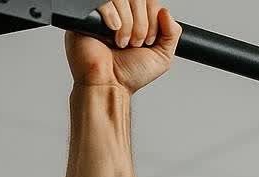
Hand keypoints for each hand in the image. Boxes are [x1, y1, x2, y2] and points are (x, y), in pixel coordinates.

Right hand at [64, 1, 181, 92]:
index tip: (149, 40)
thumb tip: (165, 12)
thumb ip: (171, 33)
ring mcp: (104, 15)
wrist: (109, 85)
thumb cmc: (129, 74)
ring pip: (122, 0)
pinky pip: (103, 2)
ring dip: (128, 24)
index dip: (153, 18)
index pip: (149, 1)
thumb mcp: (162, 56)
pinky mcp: (87, 17)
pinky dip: (112, 17)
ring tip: (122, 43)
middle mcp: (121, 15)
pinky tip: (113, 32)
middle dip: (142, 24)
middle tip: (136, 43)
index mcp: (137, 20)